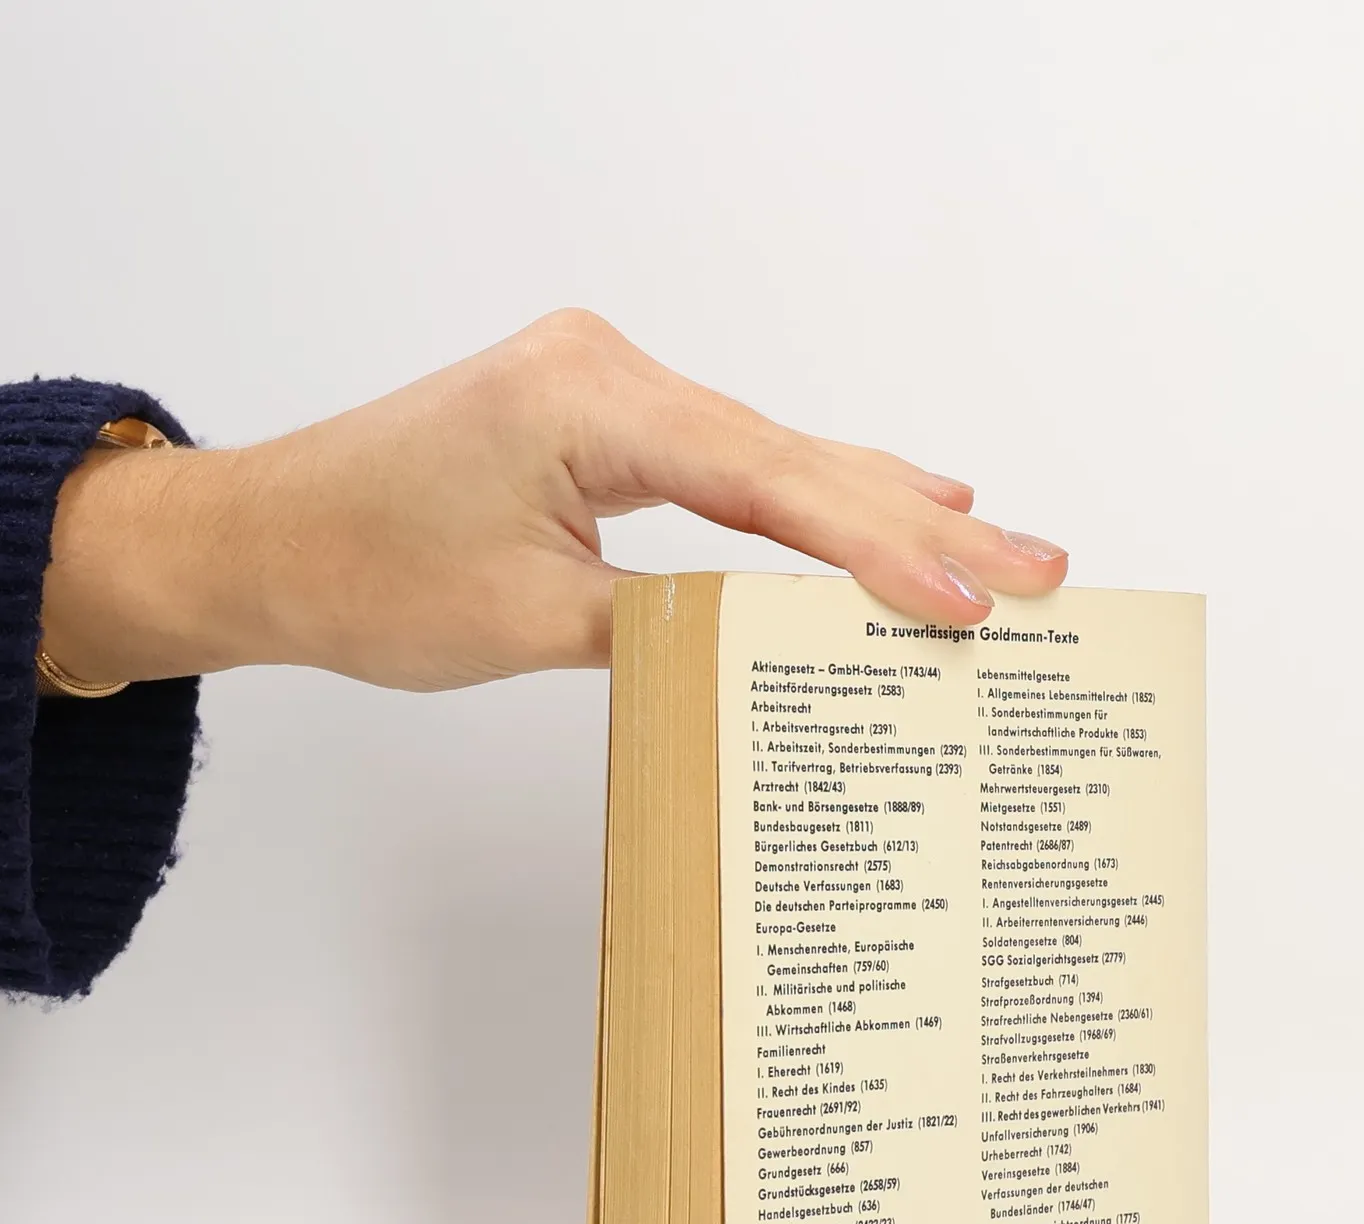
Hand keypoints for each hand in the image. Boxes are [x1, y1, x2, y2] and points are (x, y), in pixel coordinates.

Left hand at [38, 309, 1069, 692]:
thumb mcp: (526, 620)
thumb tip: (786, 648)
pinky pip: (736, 463)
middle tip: (1037, 569)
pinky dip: (814, 496)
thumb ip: (669, 623)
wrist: (264, 539)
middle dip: (919, 525)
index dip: (877, 550)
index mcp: (587, 401)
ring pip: (778, 455)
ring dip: (885, 508)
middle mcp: (610, 372)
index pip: (769, 483)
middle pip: (796, 458)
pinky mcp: (606, 421)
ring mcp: (611, 389)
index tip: (966, 600)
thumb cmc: (362, 571)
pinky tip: (893, 498)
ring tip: (998, 543)